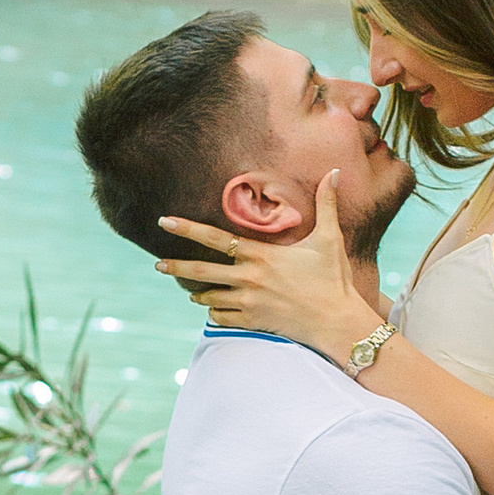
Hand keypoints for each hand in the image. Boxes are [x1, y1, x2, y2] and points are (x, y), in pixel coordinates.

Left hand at [154, 175, 382, 360]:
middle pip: (201, 270)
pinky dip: (215, 312)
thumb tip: (335, 171)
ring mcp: (248, 302)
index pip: (216, 238)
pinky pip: (221, 317)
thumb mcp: (330, 239)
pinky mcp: (252, 321)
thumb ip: (327, 205)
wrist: (337, 322)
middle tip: (156, 265)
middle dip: (175, 266)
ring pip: (209, 297)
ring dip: (198, 293)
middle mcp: (249, 277)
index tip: (165, 221)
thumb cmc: (334, 280)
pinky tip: (214, 308)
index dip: (187, 228)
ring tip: (190, 291)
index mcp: (261, 254)